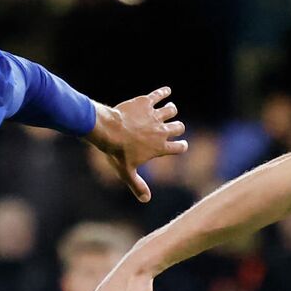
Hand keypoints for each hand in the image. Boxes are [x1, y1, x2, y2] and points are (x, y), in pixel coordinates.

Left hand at [89, 86, 186, 202]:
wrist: (108, 131)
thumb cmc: (117, 153)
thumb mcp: (127, 172)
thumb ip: (138, 185)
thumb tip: (145, 200)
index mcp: (160, 147)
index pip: (179, 147)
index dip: (181, 146)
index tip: (181, 145)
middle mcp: (161, 131)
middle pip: (179, 127)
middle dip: (178, 127)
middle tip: (174, 127)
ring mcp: (154, 115)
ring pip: (171, 110)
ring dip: (171, 110)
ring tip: (170, 109)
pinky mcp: (146, 102)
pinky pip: (158, 95)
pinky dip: (163, 92)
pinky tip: (166, 91)